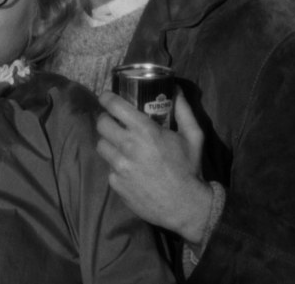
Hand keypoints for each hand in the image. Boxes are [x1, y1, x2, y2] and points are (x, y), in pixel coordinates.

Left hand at [96, 90, 212, 243]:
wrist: (186, 206)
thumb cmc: (190, 168)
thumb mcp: (193, 136)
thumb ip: (184, 110)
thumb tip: (176, 89)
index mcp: (145, 131)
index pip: (114, 106)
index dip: (107, 98)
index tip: (106, 97)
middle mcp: (127, 146)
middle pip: (101, 124)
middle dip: (106, 120)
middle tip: (115, 123)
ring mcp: (119, 166)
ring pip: (101, 146)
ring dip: (109, 143)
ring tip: (120, 146)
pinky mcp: (116, 184)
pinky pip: (109, 168)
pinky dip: (116, 166)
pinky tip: (129, 169)